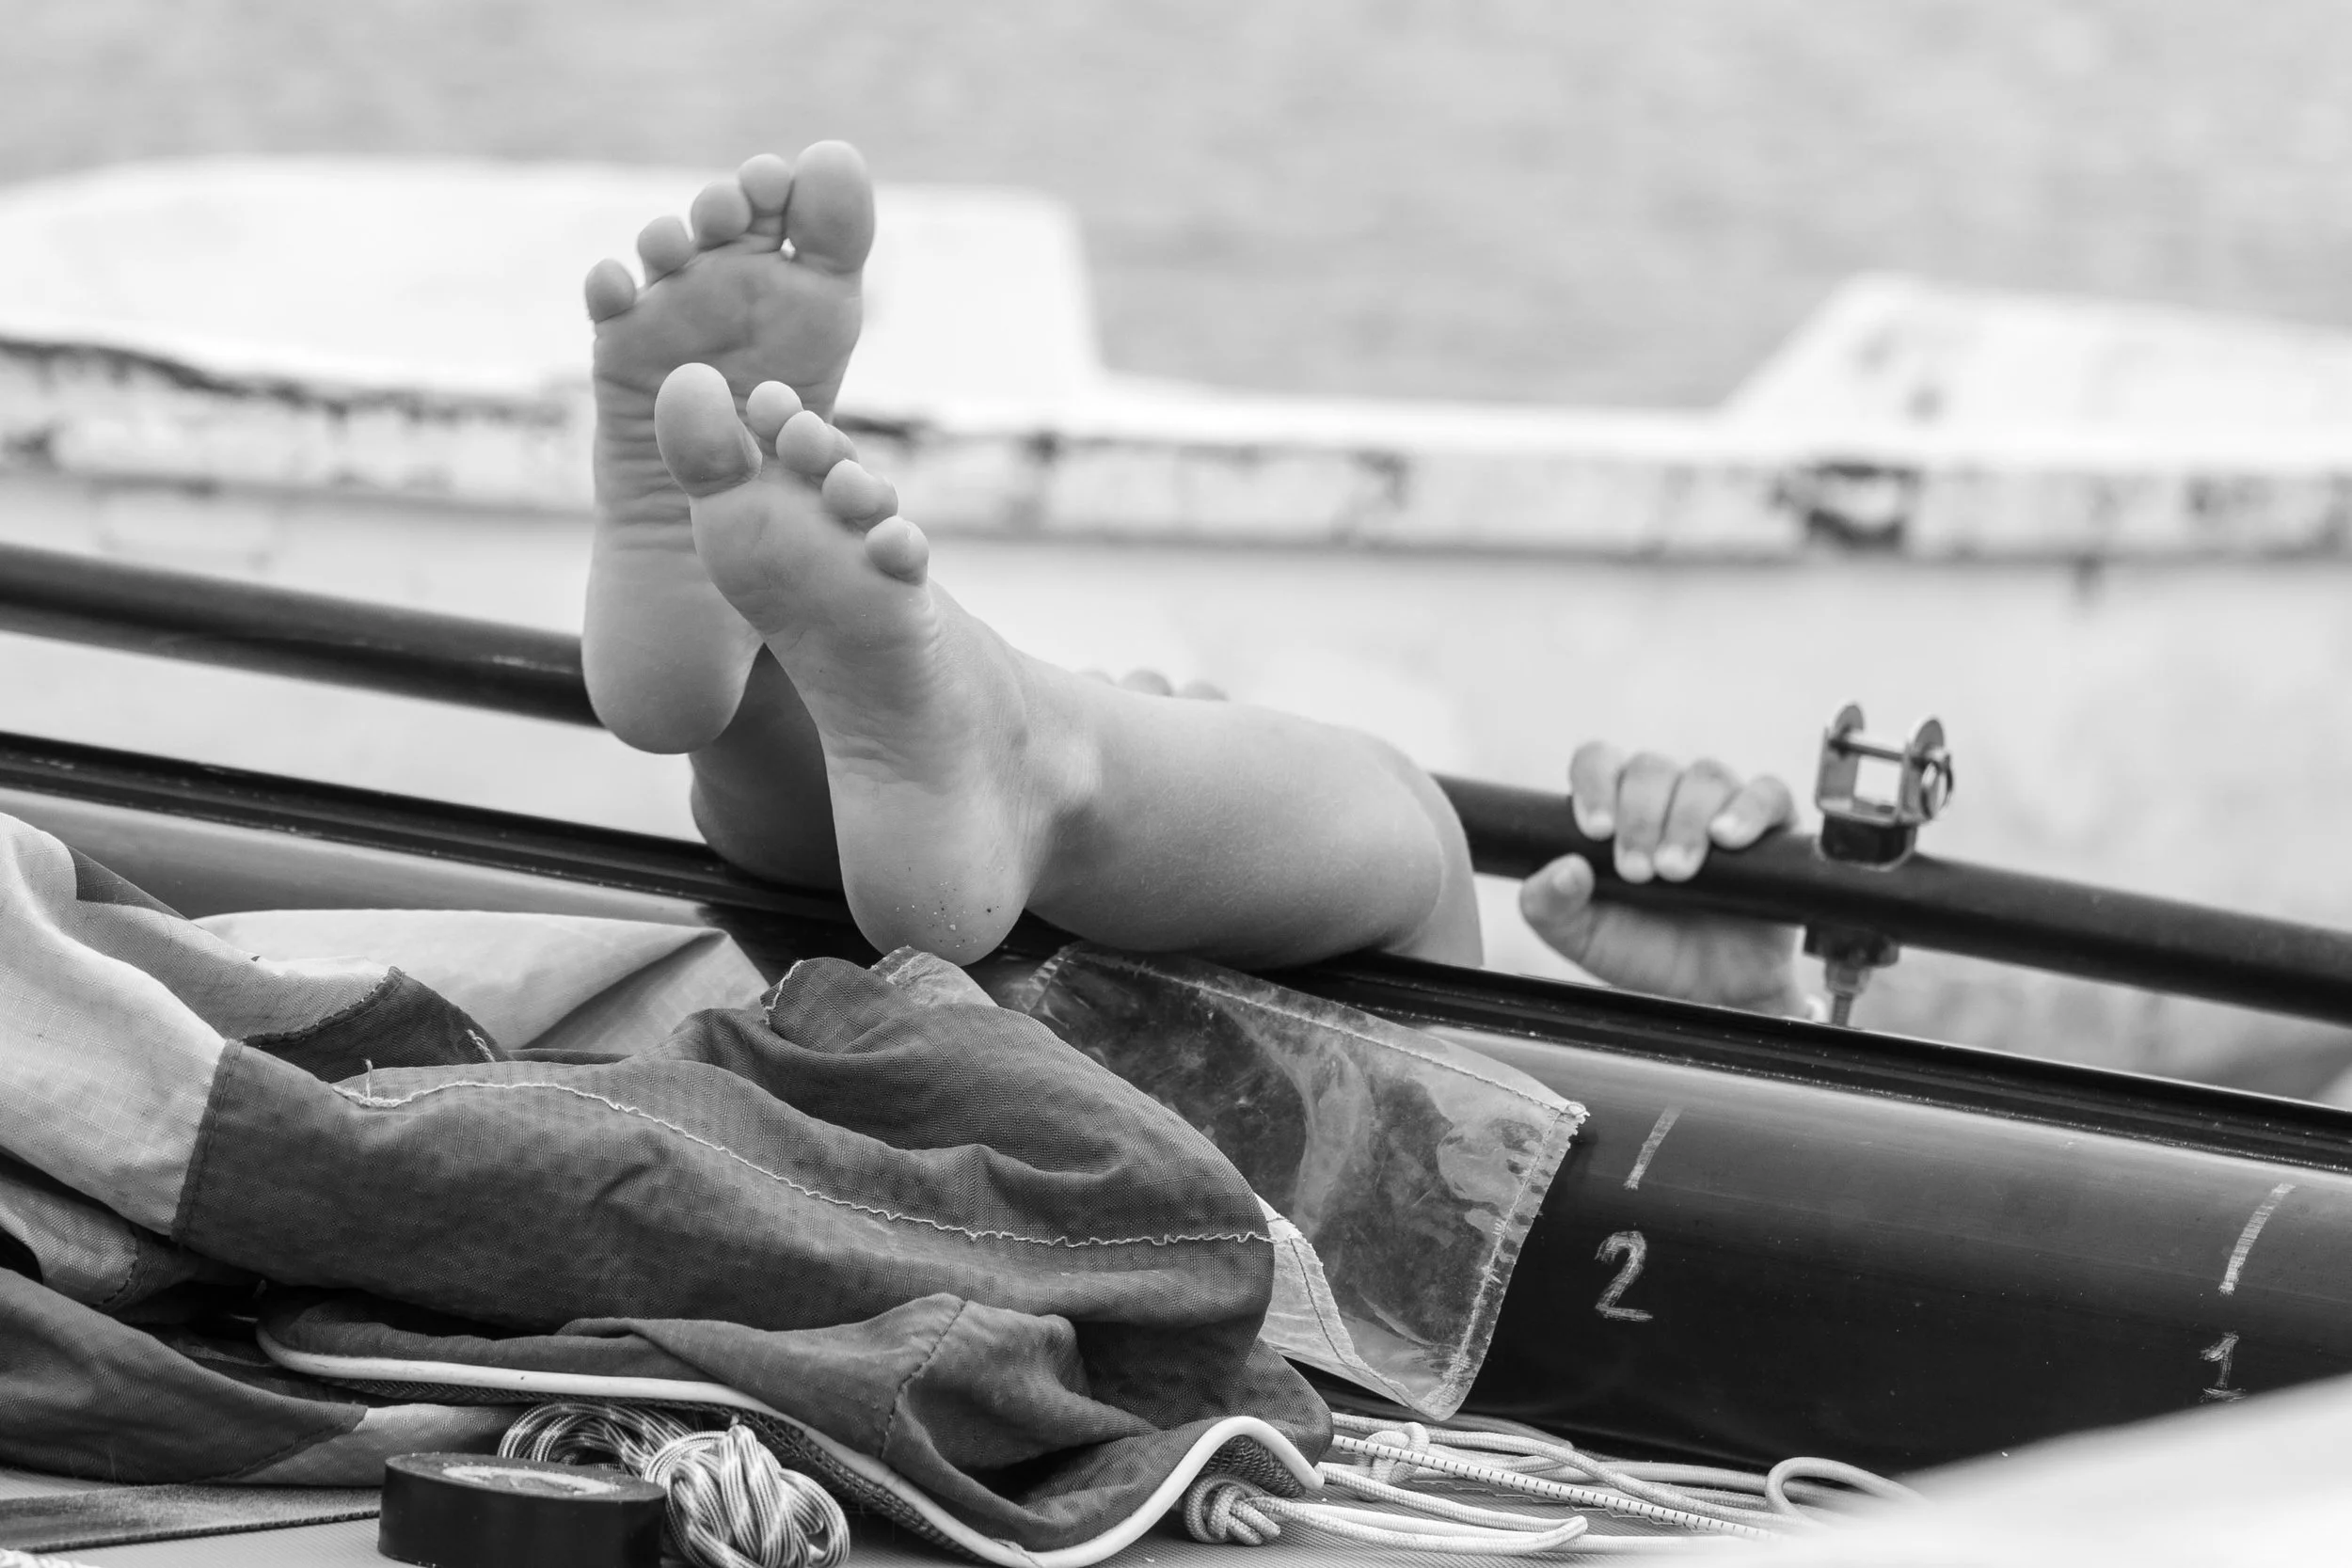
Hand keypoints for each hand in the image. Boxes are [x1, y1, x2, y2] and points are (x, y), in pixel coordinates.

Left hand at [1519, 742, 1802, 1012]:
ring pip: (1706, 775)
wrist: (1707, 994)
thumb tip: (1564, 868)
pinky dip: (1748, 809)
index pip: (1599, 761)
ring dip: (1686, 820)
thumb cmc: (1641, 953)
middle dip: (1640, 817)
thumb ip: (1549, 905)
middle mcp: (1667, 799)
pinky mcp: (1771, 828)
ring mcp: (1719, 809)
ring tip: (1677, 871)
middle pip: (1651, 768)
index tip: (1597, 830)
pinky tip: (1728, 839)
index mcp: (1615, 808)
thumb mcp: (1579, 936)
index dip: (1595, 782)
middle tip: (1638, 872)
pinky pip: (1768, 793)